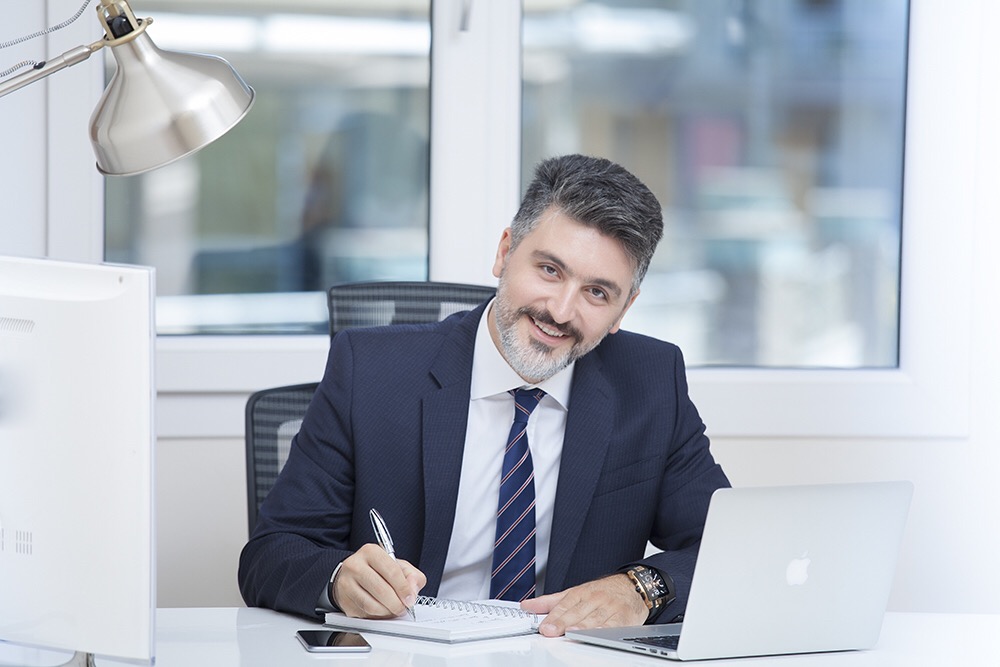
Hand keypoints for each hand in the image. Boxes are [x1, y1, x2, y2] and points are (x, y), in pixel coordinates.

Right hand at [332, 543, 425, 618]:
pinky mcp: (344, 601)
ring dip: (387, 612)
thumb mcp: (399, 566)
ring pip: (371, 605)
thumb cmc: (378, 571)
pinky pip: (363, 614)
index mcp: (371, 552)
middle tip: (403, 608)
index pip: (391, 571)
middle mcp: (355, 565)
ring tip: (393, 610)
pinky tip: (381, 611)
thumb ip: (412, 576)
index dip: (403, 588)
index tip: (410, 599)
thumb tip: (412, 591)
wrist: (353, 576)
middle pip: (381, 590)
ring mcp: (346, 584)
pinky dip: (376, 617)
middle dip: (396, 603)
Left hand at [520, 574, 647, 636]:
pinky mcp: (623, 618)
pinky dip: (605, 631)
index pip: (564, 605)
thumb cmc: (601, 592)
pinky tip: (597, 635)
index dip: (553, 616)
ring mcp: (609, 608)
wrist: (632, 587)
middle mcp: (594, 599)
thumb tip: (527, 606)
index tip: (544, 626)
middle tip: (551, 631)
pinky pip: (613, 626)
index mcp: (580, 593)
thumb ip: (550, 602)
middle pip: (577, 613)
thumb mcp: (574, 592)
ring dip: (582, 626)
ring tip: (571, 632)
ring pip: (594, 619)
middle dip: (563, 622)